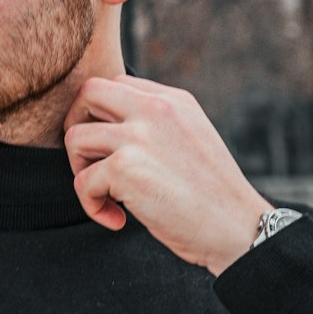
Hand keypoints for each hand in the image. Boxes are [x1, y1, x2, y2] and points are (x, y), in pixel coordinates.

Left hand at [63, 76, 270, 274]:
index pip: (116, 85)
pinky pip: (83, 182)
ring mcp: (138, 137)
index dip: (102, 115)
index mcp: (173, 100)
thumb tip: (112, 128)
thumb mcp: (192, 137)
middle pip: (88, 93)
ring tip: (106, 194)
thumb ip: (158, 123)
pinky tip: (117, 219)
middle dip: (77, 125)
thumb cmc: (213, 195)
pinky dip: (92, 206)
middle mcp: (155, 109)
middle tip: (91, 161)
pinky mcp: (125, 169)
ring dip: (81, 170)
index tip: (111, 148)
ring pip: (75, 138)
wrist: (237, 228)